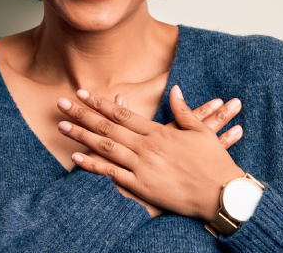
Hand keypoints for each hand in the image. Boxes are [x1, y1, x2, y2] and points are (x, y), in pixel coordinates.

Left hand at [58, 86, 244, 220]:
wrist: (221, 193)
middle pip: (107, 128)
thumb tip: (175, 90)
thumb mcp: (201, 132)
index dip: (100, 103)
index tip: (83, 94)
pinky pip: (112, 175)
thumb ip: (184, 111)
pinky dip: (93, 166)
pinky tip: (76, 158)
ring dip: (82, 136)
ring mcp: (143, 167)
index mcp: (159, 132)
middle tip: (61, 104)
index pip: (122, 114)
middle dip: (82, 114)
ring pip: (105, 148)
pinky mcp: (143, 187)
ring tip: (62, 126)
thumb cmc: (214, 163)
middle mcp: (147, 147)